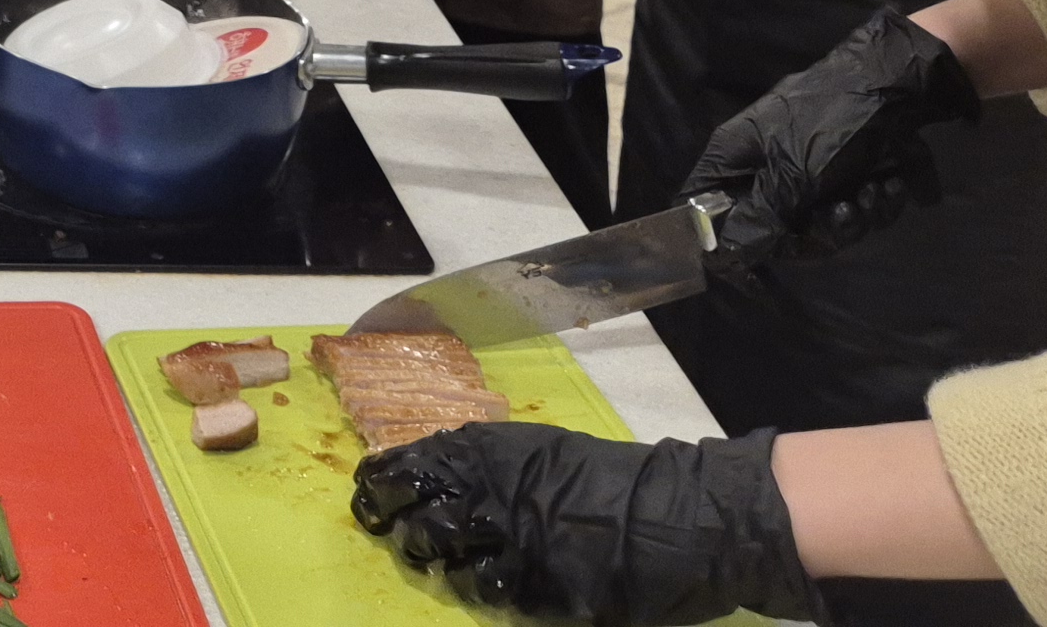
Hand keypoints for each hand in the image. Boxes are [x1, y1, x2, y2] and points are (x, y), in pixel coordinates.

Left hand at [354, 424, 819, 624]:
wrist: (679, 515)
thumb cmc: (611, 480)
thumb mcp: (540, 452)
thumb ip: (485, 464)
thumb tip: (432, 476)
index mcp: (487, 450)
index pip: (405, 466)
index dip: (379, 485)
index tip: (367, 495)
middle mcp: (488, 491)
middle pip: (413, 517)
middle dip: (398, 529)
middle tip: (398, 536)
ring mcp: (510, 542)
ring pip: (443, 561)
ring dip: (438, 565)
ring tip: (444, 563)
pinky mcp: (535, 588)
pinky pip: (489, 595)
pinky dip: (484, 592)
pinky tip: (497, 583)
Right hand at [685, 7, 979, 270]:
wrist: (898, 85)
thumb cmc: (832, 123)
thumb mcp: (794, 174)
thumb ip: (758, 218)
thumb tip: (722, 255)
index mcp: (734, 157)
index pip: (701, 207)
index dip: (721, 243)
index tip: (755, 274)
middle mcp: (763, 167)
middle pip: (772, 228)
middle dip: (818, 231)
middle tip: (843, 215)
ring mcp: (803, 171)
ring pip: (818, 224)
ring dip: (853, 218)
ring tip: (873, 192)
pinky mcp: (840, 174)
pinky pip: (848, 211)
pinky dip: (872, 204)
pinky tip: (888, 185)